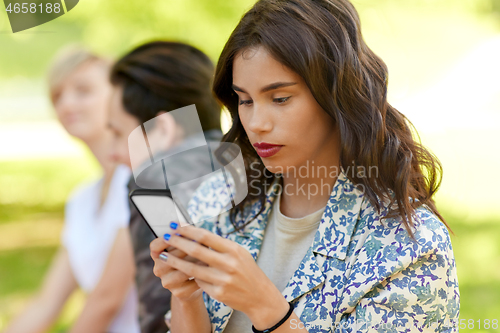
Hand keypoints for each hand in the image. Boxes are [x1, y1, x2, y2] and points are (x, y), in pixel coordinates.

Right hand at [150, 222, 206, 302]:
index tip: (178, 232)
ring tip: (208, 257)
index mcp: (158, 255)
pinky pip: (192, 281)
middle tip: (202, 244)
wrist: (193, 286)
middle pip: (172, 256)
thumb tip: (186, 225)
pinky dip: (202, 275)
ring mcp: (167, 282)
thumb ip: (185, 237)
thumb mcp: (187, 247)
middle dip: (188, 249)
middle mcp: (158, 269)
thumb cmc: (192, 259)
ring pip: (183, 269)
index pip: (155, 246)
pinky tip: (209, 271)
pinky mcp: (178, 293)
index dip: (166, 239)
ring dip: (197, 262)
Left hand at [159, 224, 289, 327]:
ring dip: (174, 261)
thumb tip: (195, 234)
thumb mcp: (238, 253)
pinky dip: (191, 276)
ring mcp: (223, 279)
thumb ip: (219, 245)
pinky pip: (199, 282)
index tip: (176, 226)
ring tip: (163, 256)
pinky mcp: (218, 293)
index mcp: (233, 250)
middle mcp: (229, 264)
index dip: (188, 230)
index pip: (206, 236)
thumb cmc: (246, 270)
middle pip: (196, 250)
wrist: (259, 296)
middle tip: (165, 237)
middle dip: (177, 242)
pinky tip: (184, 272)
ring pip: (192, 268)